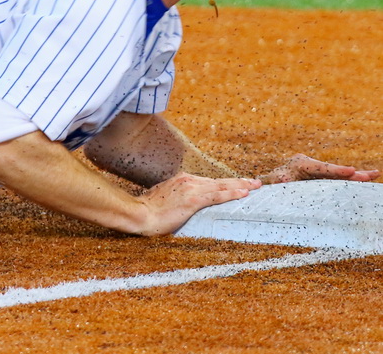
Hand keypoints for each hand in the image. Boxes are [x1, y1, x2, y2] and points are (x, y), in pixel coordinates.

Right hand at [137, 172, 260, 235]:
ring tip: (255, 186)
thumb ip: (177, 198)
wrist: (139, 214)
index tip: (238, 184)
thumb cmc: (148, 211)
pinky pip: (217, 195)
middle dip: (238, 181)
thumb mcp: (164, 199)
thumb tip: (184, 206)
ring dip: (240, 186)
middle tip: (255, 182)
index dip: (225, 183)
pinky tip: (243, 194)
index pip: (209, 182)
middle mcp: (188, 180)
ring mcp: (191, 189)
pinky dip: (232, 193)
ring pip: (221, 186)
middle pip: (219, 181)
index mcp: (181, 180)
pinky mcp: (193, 200)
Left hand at [258, 154, 379, 184]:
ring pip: (337, 175)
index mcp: (299, 163)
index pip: (320, 168)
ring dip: (355, 177)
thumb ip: (276, 180)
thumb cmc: (270, 182)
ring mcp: (316, 170)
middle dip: (351, 174)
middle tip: (370, 175)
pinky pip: (335, 180)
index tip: (351, 171)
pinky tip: (364, 179)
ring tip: (373, 175)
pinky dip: (349, 181)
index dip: (336, 170)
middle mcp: (310, 164)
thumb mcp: (271, 181)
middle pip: (333, 170)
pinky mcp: (319, 178)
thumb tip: (283, 179)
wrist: (268, 182)